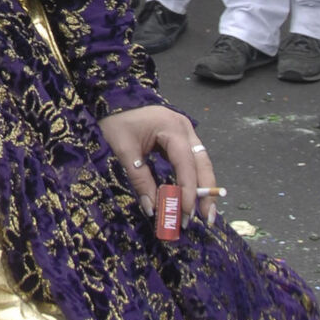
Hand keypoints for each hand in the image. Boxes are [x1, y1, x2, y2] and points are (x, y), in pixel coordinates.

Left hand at [98, 103, 218, 220]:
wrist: (112, 101)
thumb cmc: (116, 122)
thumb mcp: (124, 150)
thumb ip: (139, 179)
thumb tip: (152, 208)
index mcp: (171, 127)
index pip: (185, 163)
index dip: (188, 189)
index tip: (187, 212)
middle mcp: (184, 128)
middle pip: (202, 163)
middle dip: (206, 191)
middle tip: (207, 218)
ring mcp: (185, 133)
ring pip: (201, 163)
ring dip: (204, 188)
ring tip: (205, 214)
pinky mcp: (180, 139)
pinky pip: (192, 162)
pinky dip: (195, 180)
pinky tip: (196, 198)